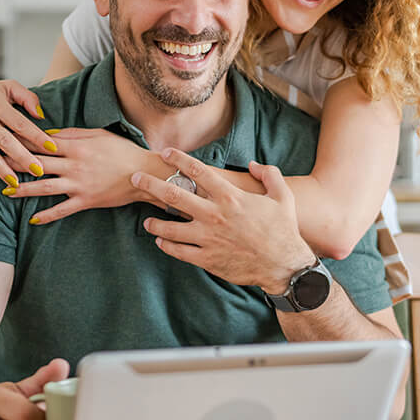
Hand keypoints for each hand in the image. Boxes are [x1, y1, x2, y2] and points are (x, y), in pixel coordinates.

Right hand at [0, 79, 57, 189]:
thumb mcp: (9, 87)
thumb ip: (27, 98)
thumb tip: (41, 116)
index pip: (19, 122)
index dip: (36, 136)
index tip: (53, 148)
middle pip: (4, 140)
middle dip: (22, 157)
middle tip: (38, 171)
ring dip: (1, 169)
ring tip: (16, 183)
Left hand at [1, 128, 154, 223]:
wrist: (144, 173)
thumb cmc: (123, 151)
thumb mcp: (98, 134)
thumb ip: (72, 133)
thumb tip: (47, 133)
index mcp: (76, 146)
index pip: (42, 142)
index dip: (21, 141)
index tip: (4, 139)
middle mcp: (74, 165)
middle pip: (37, 163)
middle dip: (14, 164)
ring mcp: (79, 184)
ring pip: (44, 187)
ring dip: (23, 190)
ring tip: (5, 192)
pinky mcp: (86, 201)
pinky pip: (62, 210)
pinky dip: (47, 215)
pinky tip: (33, 219)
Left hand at [131, 148, 315, 293]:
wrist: (284, 266)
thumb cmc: (283, 230)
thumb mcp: (283, 196)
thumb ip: (269, 175)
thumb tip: (253, 164)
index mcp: (230, 197)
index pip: (197, 172)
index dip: (178, 159)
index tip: (165, 152)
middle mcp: (214, 215)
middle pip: (173, 195)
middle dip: (151, 184)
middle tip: (136, 178)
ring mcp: (208, 238)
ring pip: (170, 228)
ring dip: (154, 223)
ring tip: (146, 221)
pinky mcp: (207, 259)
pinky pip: (179, 251)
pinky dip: (167, 246)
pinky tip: (161, 242)